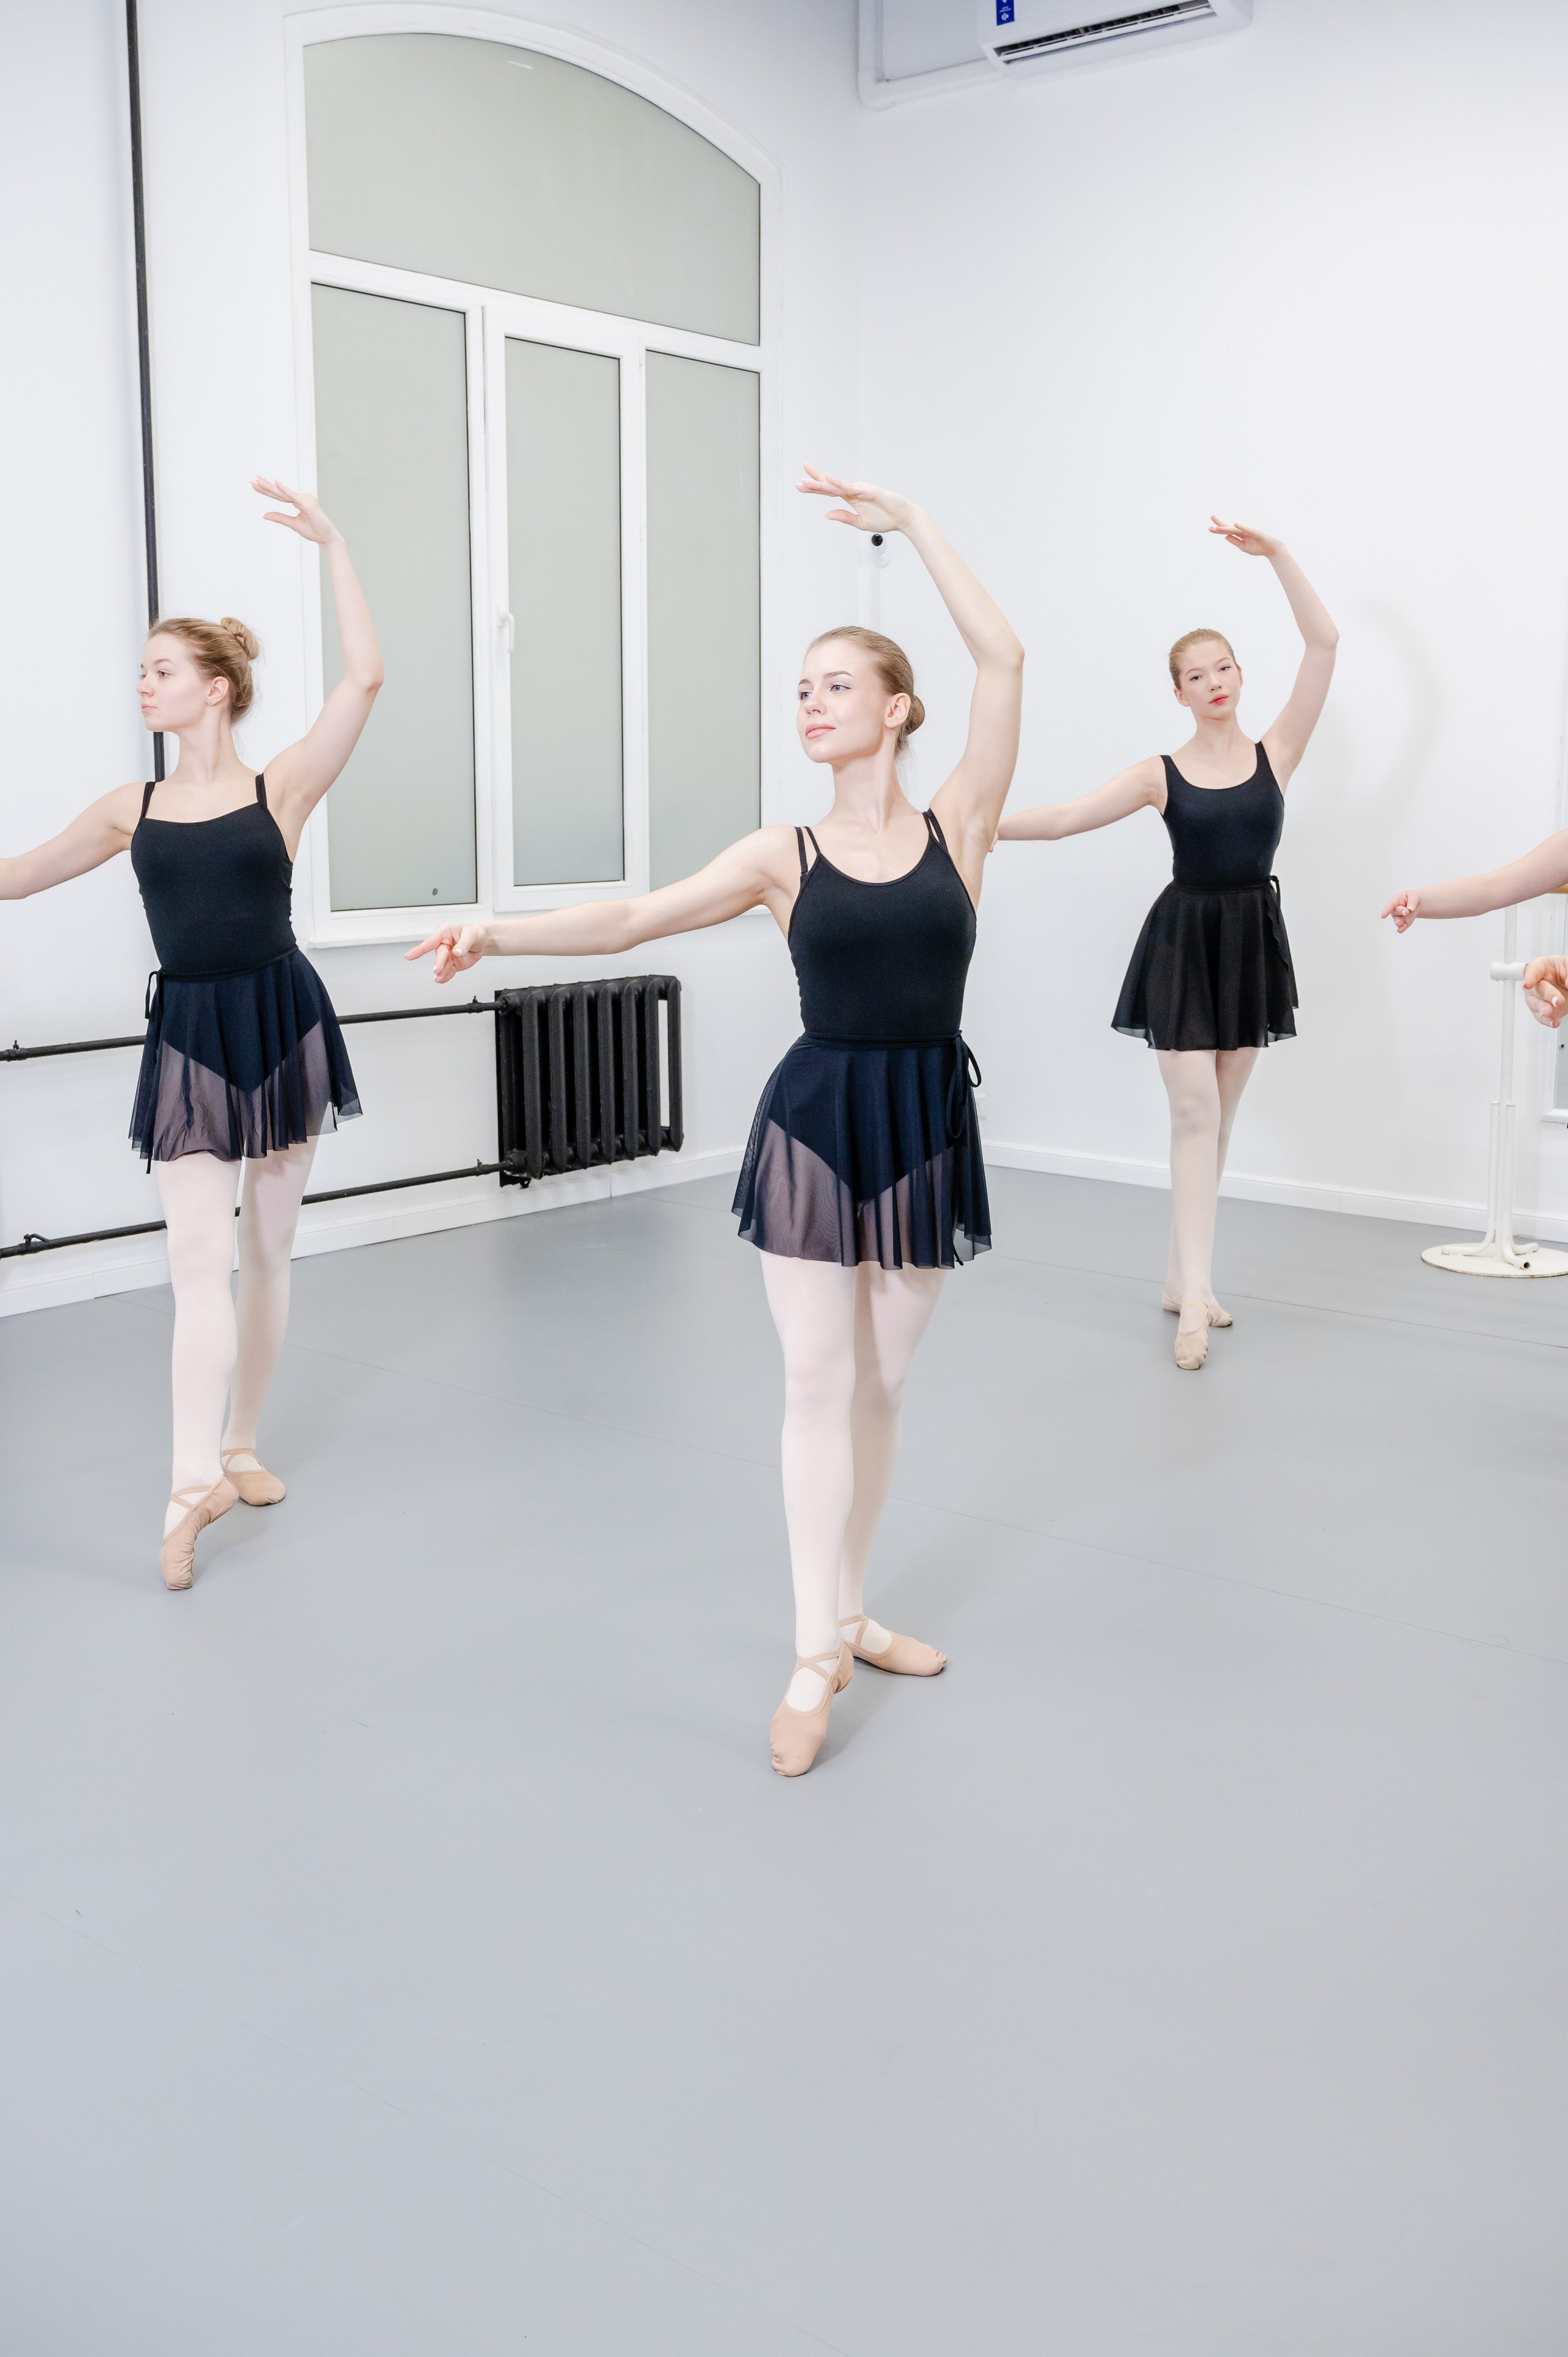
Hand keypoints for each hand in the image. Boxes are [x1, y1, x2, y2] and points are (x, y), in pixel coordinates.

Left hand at [254, 475, 340, 546]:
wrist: (326, 538)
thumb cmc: (313, 531)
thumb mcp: (293, 524)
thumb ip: (280, 517)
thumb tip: (264, 515)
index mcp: (299, 501)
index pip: (279, 495)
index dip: (267, 490)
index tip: (255, 484)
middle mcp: (302, 497)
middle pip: (280, 492)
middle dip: (265, 486)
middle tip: (252, 479)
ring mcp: (305, 499)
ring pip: (284, 493)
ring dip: (270, 487)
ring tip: (257, 481)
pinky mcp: (307, 503)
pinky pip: (293, 496)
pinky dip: (284, 489)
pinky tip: (276, 483)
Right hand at [406, 923, 486, 984]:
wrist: (482, 941)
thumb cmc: (475, 933)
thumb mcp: (472, 935)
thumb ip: (464, 944)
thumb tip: (457, 951)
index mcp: (444, 933)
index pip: (430, 941)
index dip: (419, 949)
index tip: (409, 956)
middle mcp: (443, 944)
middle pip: (438, 955)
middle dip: (438, 963)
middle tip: (438, 970)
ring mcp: (447, 955)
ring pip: (442, 965)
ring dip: (441, 973)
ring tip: (440, 979)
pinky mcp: (452, 964)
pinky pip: (448, 971)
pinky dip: (446, 976)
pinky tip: (442, 980)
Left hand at [797, 462, 915, 535]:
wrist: (903, 519)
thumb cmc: (885, 519)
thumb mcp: (860, 523)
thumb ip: (844, 517)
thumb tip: (826, 515)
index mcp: (850, 498)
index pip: (829, 491)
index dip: (815, 488)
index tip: (800, 485)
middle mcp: (853, 491)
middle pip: (829, 485)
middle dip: (814, 481)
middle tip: (799, 478)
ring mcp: (860, 489)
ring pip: (837, 485)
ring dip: (821, 483)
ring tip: (806, 481)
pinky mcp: (869, 490)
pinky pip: (851, 487)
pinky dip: (839, 483)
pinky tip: (828, 479)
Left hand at [1209, 515, 1281, 558]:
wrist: (1271, 549)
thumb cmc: (1258, 548)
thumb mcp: (1244, 547)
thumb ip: (1235, 542)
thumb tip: (1226, 537)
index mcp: (1240, 535)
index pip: (1227, 531)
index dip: (1219, 529)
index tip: (1210, 528)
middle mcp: (1243, 531)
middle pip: (1230, 527)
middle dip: (1220, 523)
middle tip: (1211, 517)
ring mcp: (1249, 531)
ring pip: (1236, 529)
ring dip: (1227, 528)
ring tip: (1218, 527)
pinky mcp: (1256, 532)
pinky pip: (1247, 529)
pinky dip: (1241, 527)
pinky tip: (1235, 524)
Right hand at [1382, 889, 1421, 932]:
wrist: (1416, 903)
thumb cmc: (1412, 898)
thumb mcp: (1414, 897)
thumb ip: (1412, 902)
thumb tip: (1410, 909)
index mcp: (1396, 900)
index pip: (1391, 905)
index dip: (1386, 910)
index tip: (1383, 916)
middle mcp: (1395, 909)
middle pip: (1396, 911)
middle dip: (1401, 912)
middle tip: (1406, 912)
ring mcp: (1399, 917)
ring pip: (1397, 920)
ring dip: (1398, 922)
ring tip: (1399, 923)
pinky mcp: (1404, 923)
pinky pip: (1402, 926)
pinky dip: (1401, 929)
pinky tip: (1400, 930)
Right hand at [1523, 956, 1567, 1027]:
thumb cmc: (1565, 971)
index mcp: (1543, 967)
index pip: (1534, 970)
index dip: (1529, 977)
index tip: (1528, 983)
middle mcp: (1537, 982)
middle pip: (1536, 989)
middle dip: (1546, 995)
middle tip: (1557, 1001)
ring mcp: (1538, 997)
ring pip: (1534, 1004)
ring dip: (1543, 1010)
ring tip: (1550, 1013)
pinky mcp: (1542, 1010)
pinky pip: (1541, 1017)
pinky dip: (1547, 1021)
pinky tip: (1554, 1021)